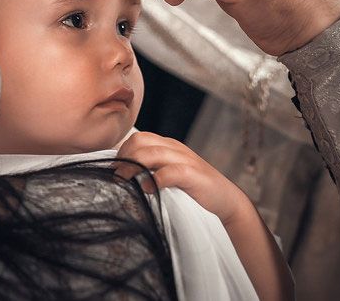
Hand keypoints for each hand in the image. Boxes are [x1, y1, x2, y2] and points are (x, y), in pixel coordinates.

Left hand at [117, 132, 251, 225]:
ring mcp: (185, 160)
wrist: (226, 200)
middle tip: (117, 177)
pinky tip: (147, 190)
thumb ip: (151, 170)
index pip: (138, 138)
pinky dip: (154, 180)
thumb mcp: (169, 175)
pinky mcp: (193, 175)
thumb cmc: (193, 191)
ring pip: (151, 153)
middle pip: (140, 141)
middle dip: (124, 157)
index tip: (114, 170)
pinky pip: (170, 172)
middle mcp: (175, 149)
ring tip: (126, 182)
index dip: (122, 152)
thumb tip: (121, 176)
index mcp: (168, 146)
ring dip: (133, 167)